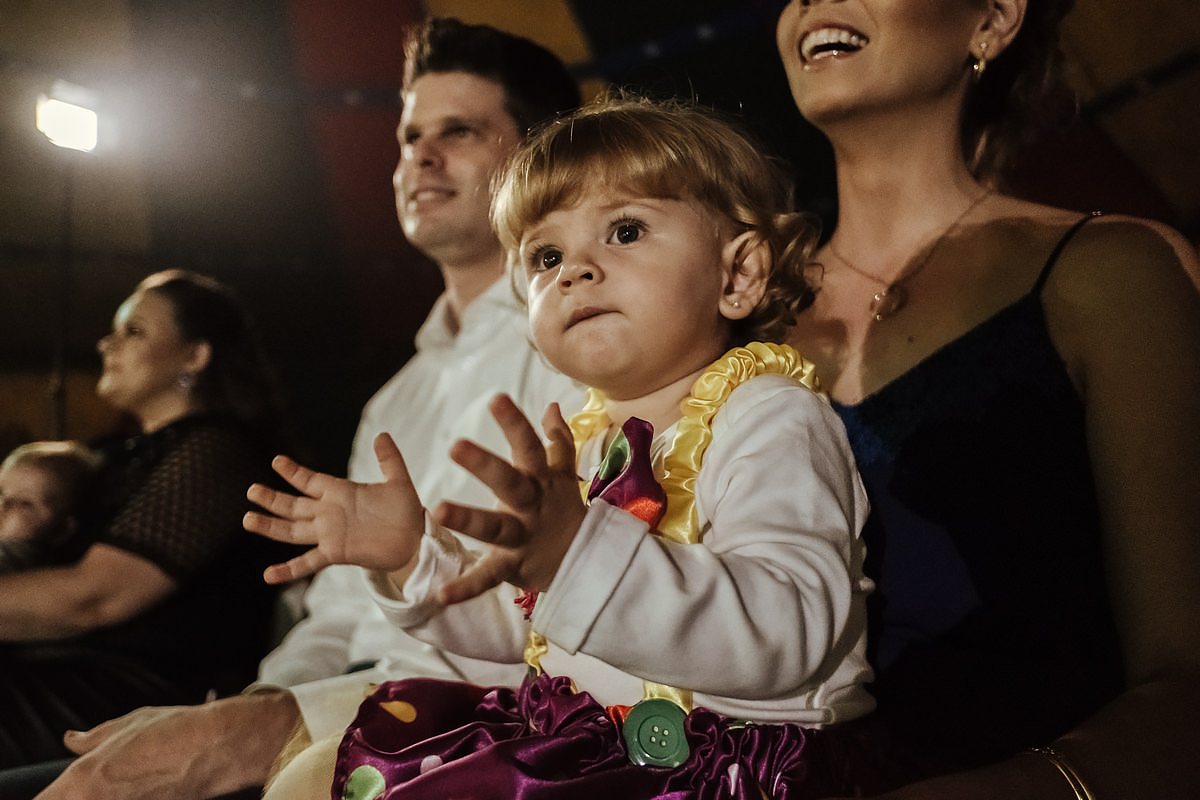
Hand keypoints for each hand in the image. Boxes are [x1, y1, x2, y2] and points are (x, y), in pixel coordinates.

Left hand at [34, 693, 299, 799]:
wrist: (226, 747)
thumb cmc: (181, 730)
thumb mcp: (130, 724)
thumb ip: (94, 737)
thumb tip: (75, 740)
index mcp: (86, 781)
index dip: (55, 794)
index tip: (68, 787)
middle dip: (86, 793)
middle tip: (106, 781)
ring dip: (114, 793)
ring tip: (136, 780)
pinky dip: (137, 795)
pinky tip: (150, 785)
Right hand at [245, 434, 424, 583]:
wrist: (415, 542)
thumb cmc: (406, 512)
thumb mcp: (398, 481)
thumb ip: (389, 459)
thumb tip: (381, 434)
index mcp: (340, 492)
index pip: (310, 480)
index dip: (294, 472)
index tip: (277, 461)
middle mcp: (329, 513)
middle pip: (294, 505)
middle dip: (272, 498)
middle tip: (251, 490)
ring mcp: (329, 534)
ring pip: (293, 530)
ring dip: (271, 526)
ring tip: (248, 519)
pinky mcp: (335, 553)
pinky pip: (307, 562)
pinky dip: (288, 569)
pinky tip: (268, 575)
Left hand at [434, 396, 586, 605]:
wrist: (587, 562)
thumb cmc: (564, 510)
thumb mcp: (563, 474)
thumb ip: (557, 439)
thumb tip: (551, 404)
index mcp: (541, 480)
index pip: (529, 447)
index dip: (514, 424)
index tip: (496, 399)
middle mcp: (532, 506)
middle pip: (510, 482)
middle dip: (485, 464)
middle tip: (455, 445)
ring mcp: (523, 537)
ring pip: (496, 527)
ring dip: (469, 519)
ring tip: (439, 509)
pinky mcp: (513, 568)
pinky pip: (489, 578)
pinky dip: (467, 587)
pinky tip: (441, 594)